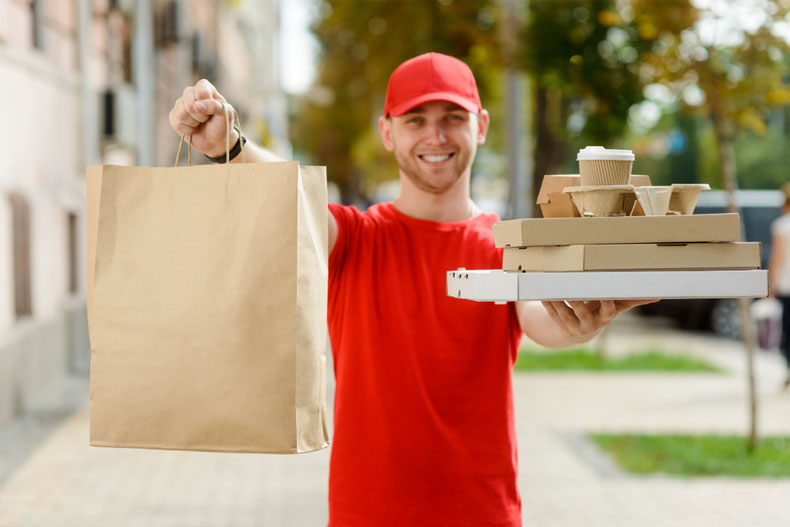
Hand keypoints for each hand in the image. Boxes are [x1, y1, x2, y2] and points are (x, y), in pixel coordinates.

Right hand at [168, 79, 239, 156]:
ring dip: (194, 123)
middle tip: (207, 118)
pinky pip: (177, 123)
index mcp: (204, 87)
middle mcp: (190, 92)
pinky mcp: (174, 116)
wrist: (215, 141)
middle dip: (201, 116)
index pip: (201, 92)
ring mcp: (180, 104)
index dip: (208, 104)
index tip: (214, 110)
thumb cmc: (221, 124)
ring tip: (200, 123)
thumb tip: (196, 105)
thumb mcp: (226, 113)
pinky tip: (194, 128)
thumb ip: (214, 106)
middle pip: (189, 104)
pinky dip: (188, 130)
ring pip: (182, 113)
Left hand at [540, 299, 658, 339]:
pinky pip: (553, 315)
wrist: (581, 332)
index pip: (608, 310)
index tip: (604, 292)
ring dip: (556, 301)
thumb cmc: (601, 313)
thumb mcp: (616, 308)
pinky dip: (548, 304)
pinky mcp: (562, 327)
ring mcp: (575, 327)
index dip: (606, 302)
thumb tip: (657, 296)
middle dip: (575, 301)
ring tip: (550, 289)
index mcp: (605, 317)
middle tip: (569, 289)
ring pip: (563, 313)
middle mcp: (590, 324)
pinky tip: (543, 293)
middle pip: (581, 312)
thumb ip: (632, 300)